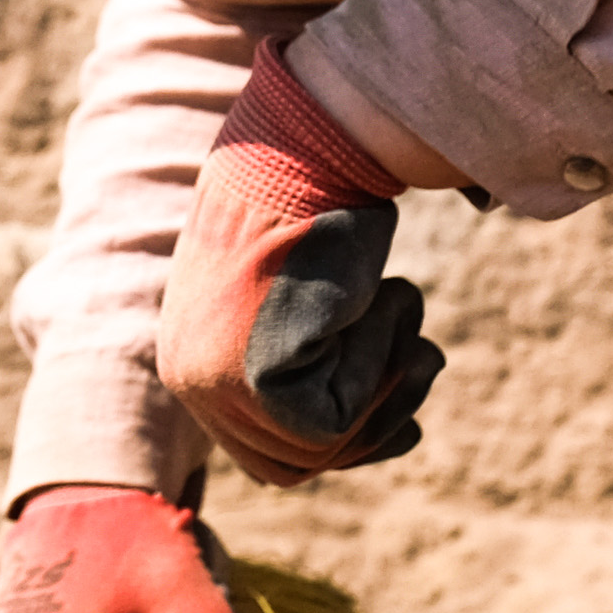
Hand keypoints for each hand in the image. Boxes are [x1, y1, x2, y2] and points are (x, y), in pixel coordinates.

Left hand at [159, 45, 443, 486]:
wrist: (308, 150)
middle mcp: (191, 378)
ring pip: (322, 448)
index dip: (353, 438)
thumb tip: (397, 428)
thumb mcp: (310, 294)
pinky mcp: (242, 380)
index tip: (408, 408)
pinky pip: (331, 423)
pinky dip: (374, 365)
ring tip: (391, 303)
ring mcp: (209, 384)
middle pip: (297, 462)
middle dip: (378, 421)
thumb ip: (321, 356)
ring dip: (383, 378)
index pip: (275, 449)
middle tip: (421, 355)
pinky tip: (369, 300)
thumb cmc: (324, 205)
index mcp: (198, 359)